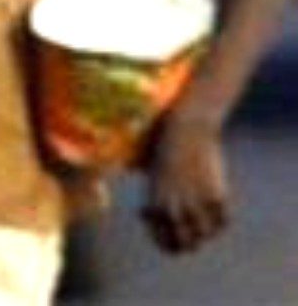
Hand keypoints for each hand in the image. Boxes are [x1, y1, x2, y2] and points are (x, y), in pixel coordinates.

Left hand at [142, 110, 228, 252]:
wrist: (187, 128)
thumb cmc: (165, 148)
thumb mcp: (152, 175)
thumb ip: (154, 199)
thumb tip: (150, 216)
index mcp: (155, 203)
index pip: (163, 241)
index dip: (168, 244)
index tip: (171, 233)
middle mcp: (175, 206)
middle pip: (186, 245)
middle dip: (188, 243)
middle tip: (191, 234)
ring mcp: (196, 202)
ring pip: (205, 236)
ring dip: (205, 232)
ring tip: (204, 221)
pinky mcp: (217, 194)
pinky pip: (223, 220)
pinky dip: (221, 220)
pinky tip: (216, 210)